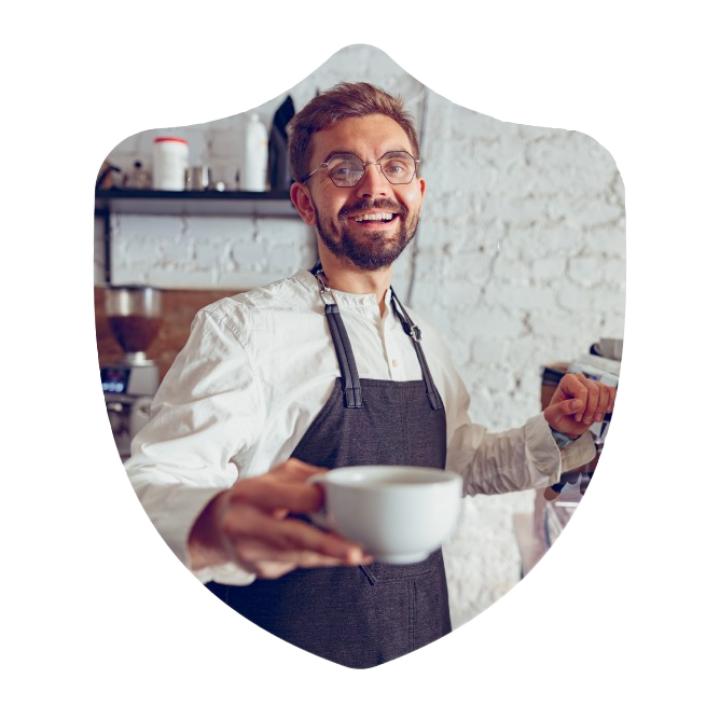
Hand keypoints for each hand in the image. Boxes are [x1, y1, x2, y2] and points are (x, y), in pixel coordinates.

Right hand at [189, 458, 371, 578]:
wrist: (214, 526)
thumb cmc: (251, 497)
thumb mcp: (272, 476)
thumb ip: (304, 477)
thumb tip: (337, 483)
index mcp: (250, 492)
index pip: (286, 498)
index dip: (315, 501)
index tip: (342, 502)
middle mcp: (245, 523)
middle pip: (291, 536)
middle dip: (326, 546)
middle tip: (355, 551)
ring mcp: (250, 551)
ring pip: (299, 555)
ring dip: (332, 555)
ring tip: (360, 552)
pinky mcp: (260, 570)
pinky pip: (297, 564)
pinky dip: (320, 559)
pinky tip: (338, 556)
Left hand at [543, 372, 615, 438]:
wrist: (568, 424)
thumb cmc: (558, 418)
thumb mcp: (553, 416)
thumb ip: (562, 408)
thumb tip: (578, 403)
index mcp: (567, 381)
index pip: (582, 390)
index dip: (582, 406)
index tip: (577, 417)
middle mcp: (580, 379)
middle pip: (594, 391)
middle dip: (592, 409)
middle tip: (585, 420)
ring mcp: (592, 383)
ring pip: (604, 391)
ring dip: (601, 409)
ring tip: (594, 419)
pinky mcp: (601, 391)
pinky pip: (612, 392)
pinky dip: (612, 403)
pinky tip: (606, 412)